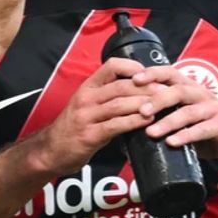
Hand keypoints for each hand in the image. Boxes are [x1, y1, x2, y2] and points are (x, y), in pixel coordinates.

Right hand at [33, 57, 152, 175]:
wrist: (51, 151)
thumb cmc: (74, 128)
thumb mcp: (88, 106)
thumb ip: (109, 97)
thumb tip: (142, 92)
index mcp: (87, 87)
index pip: (111, 66)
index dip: (133, 67)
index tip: (151, 74)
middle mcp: (86, 98)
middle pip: (121, 86)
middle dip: (147, 88)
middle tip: (167, 91)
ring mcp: (86, 116)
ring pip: (120, 104)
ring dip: (144, 104)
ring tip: (162, 106)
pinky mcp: (89, 135)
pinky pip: (115, 125)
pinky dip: (134, 122)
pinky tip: (147, 122)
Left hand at [137, 66, 217, 166]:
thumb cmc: (207, 130)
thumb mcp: (185, 120)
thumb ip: (163, 116)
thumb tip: (130, 125)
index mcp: (190, 89)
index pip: (170, 73)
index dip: (152, 73)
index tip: (133, 79)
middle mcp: (202, 94)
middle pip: (178, 90)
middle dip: (157, 100)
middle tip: (140, 111)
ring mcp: (213, 109)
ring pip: (188, 112)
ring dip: (168, 122)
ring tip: (151, 132)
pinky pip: (202, 130)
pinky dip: (186, 136)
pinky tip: (172, 143)